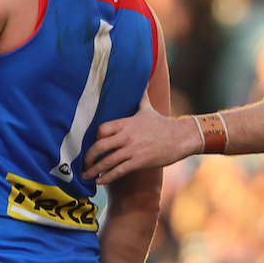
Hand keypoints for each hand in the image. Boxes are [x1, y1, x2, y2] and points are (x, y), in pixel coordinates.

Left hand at [83, 102, 202, 182]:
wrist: (180, 138)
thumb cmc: (163, 124)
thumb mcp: (148, 109)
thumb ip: (141, 98)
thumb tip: (142, 81)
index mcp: (126, 123)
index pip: (102, 129)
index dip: (94, 138)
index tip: (91, 145)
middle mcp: (127, 136)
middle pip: (100, 146)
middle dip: (88, 157)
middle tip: (82, 164)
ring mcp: (132, 149)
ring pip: (107, 161)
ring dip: (94, 170)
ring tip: (86, 176)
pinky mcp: (139, 162)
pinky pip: (119, 171)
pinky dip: (107, 177)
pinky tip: (99, 181)